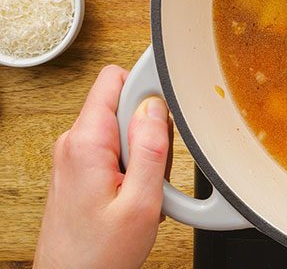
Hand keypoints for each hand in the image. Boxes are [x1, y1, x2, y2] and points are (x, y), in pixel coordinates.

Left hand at [34, 66, 171, 268]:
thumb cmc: (97, 255)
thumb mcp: (140, 203)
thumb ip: (150, 149)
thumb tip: (155, 107)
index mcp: (86, 143)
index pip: (116, 79)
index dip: (148, 85)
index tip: (169, 102)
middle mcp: (74, 143)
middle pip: (124, 104)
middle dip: (150, 129)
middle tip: (156, 168)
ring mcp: (74, 156)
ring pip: (122, 128)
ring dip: (143, 152)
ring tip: (144, 187)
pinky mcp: (79, 169)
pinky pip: (115, 149)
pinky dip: (133, 165)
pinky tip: (135, 193)